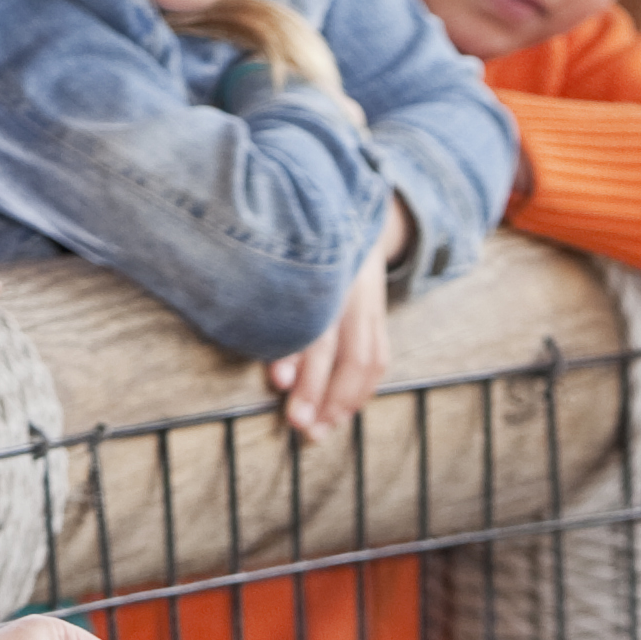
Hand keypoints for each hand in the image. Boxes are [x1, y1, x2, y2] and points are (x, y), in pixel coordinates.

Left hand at [264, 234, 397, 439]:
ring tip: (322, 428)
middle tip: (300, 426)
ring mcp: (369, 301)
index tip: (278, 383)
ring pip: (367, 358)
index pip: (314, 319)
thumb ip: (264, 294)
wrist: (343, 211)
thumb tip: (261, 355)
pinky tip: (344, 411)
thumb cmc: (295, 240)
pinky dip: (363, 389)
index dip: (296, 353)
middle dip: (321, 390)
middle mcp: (351, 288)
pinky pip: (379, 357)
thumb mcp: (279, 253)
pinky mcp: (379, 313)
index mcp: (325, 270)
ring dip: (345, 399)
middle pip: (343, 348)